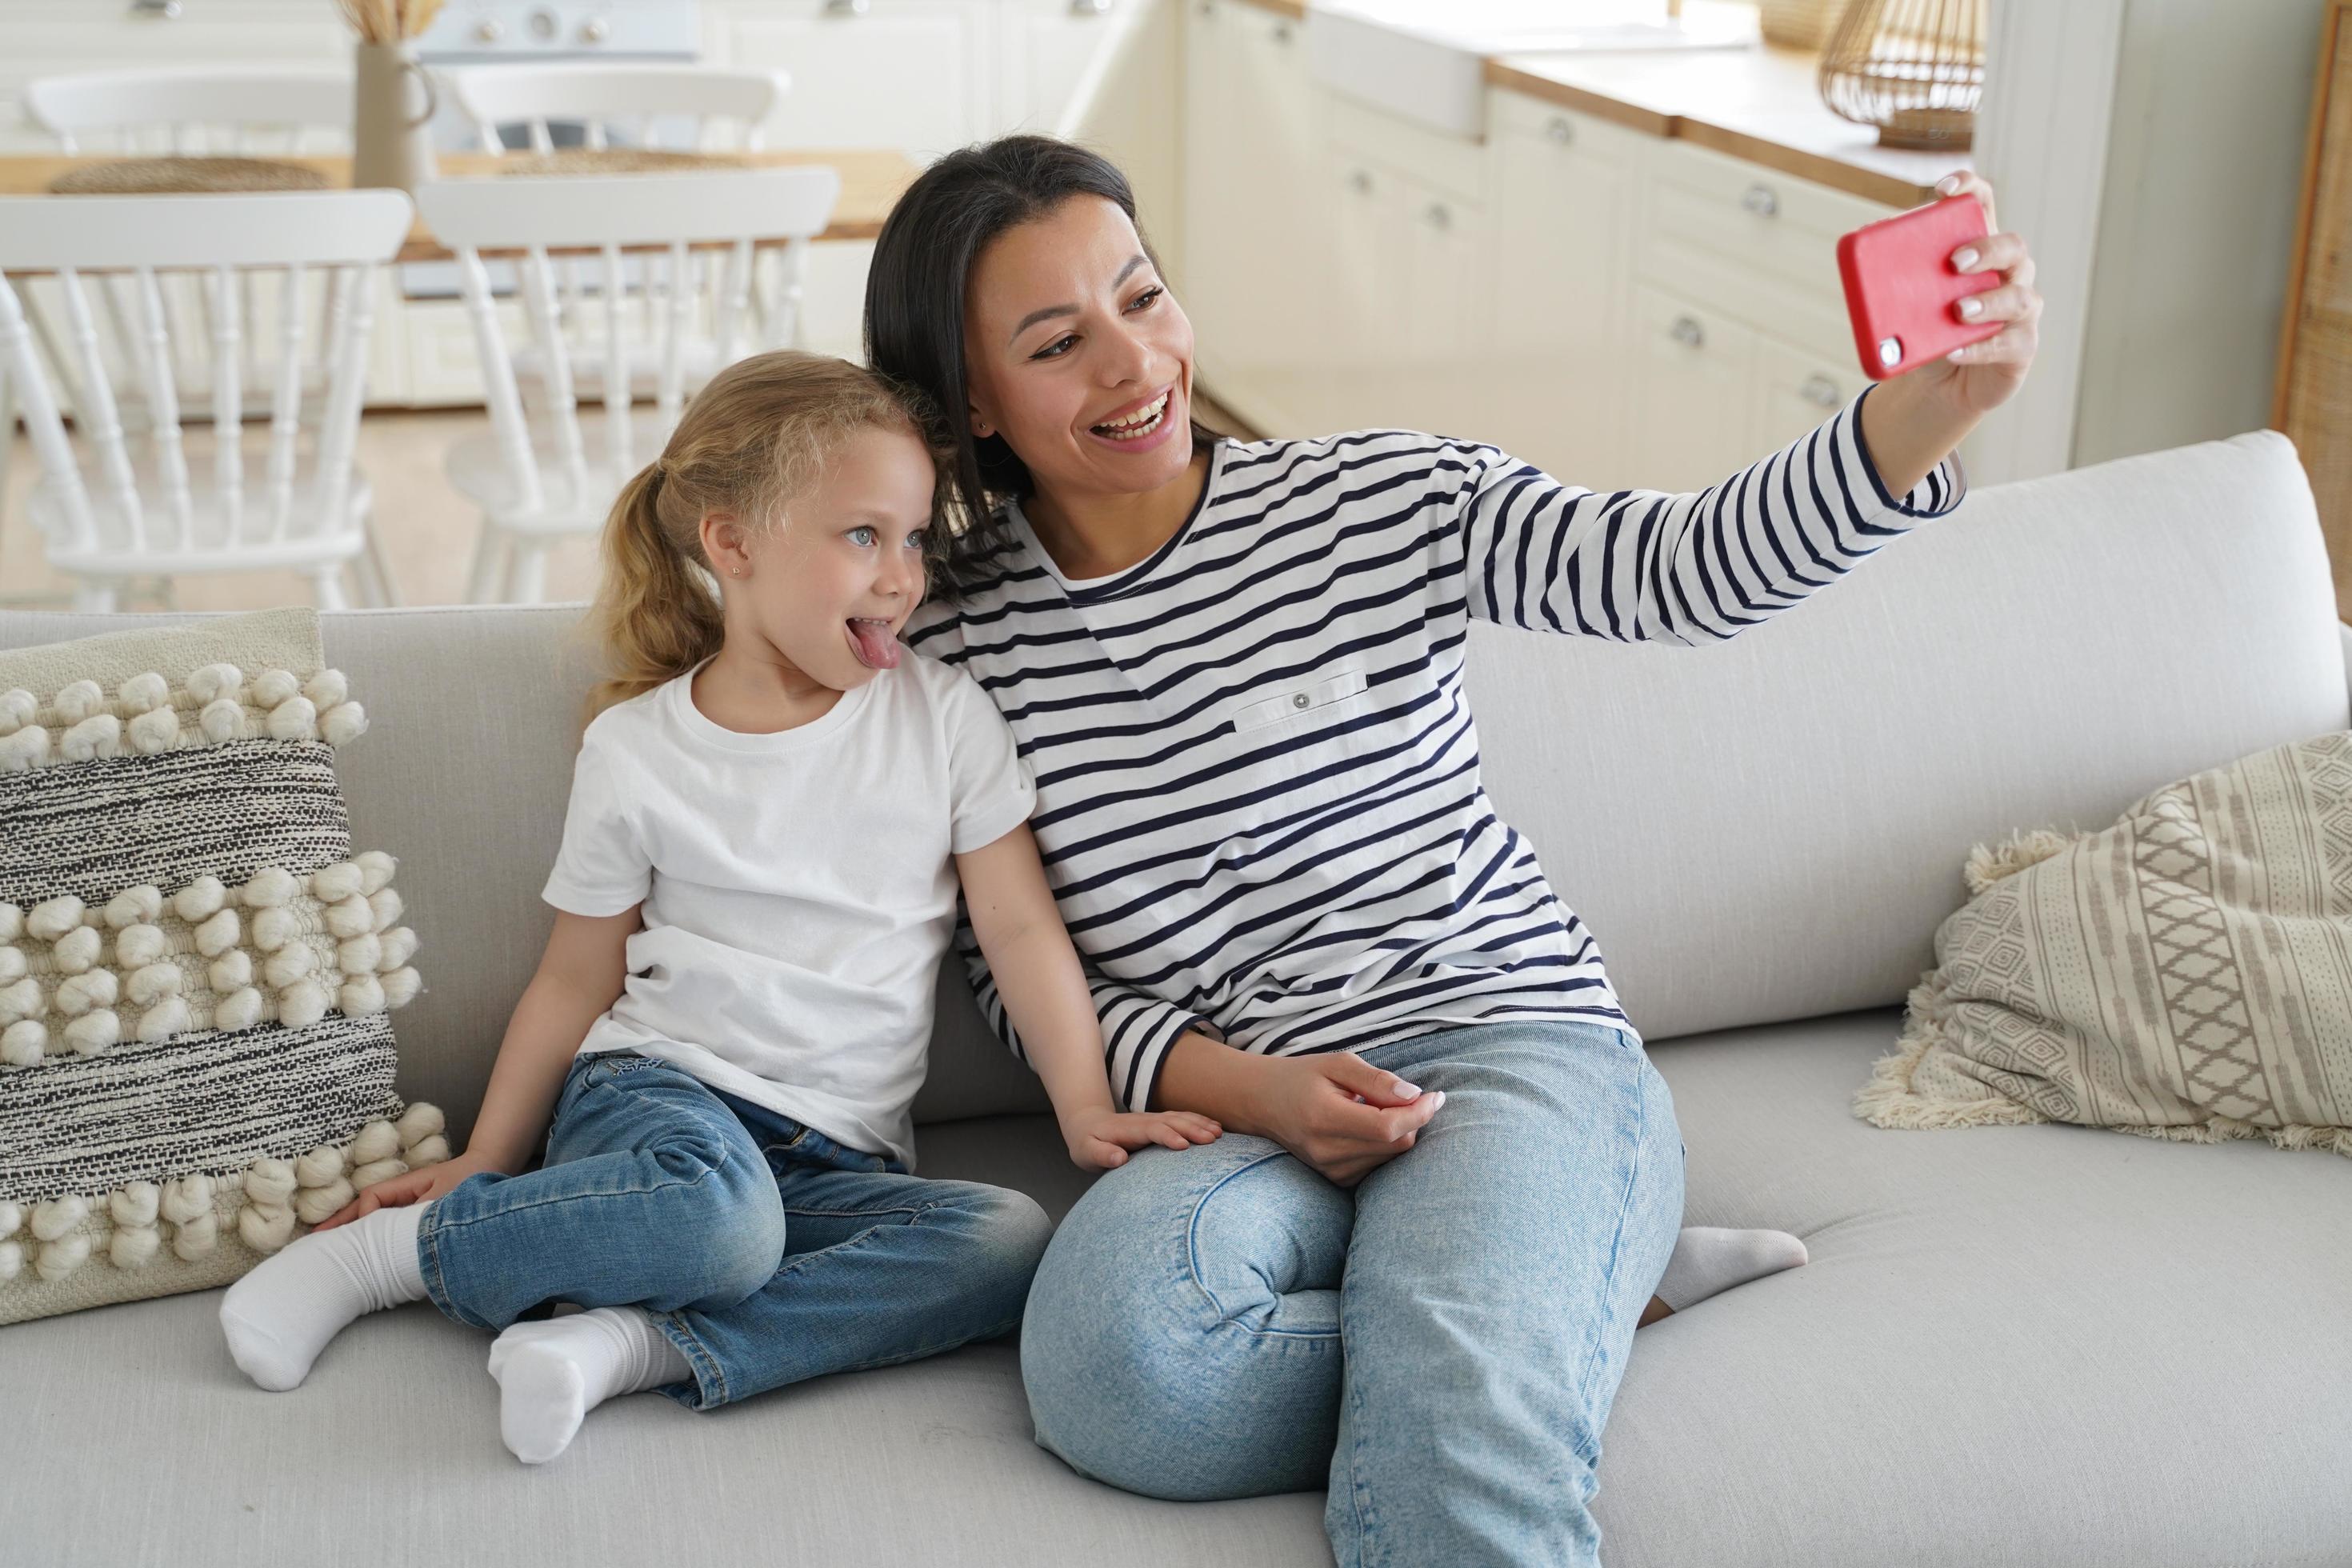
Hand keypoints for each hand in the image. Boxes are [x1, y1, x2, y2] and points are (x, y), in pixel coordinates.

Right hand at [311, 1148, 502, 1230]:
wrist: (488, 1167)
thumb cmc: (469, 1181)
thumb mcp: (446, 1198)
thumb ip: (420, 1212)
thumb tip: (392, 1229)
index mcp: (404, 1185)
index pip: (372, 1199)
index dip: (364, 1216)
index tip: (363, 1235)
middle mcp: (399, 1193)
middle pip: (362, 1208)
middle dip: (338, 1224)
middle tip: (312, 1243)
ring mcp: (403, 1202)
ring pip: (369, 1215)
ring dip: (348, 1228)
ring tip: (322, 1245)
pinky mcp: (410, 1213)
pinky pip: (383, 1222)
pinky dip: (366, 1231)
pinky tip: (353, 1245)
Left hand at [1063, 1106, 1222, 1170]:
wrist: (1088, 1125)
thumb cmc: (1088, 1143)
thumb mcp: (1086, 1152)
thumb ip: (1101, 1155)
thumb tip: (1117, 1159)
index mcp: (1128, 1129)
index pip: (1152, 1130)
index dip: (1167, 1136)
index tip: (1184, 1146)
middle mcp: (1144, 1121)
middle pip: (1172, 1121)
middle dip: (1192, 1128)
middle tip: (1213, 1139)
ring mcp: (1153, 1120)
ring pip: (1180, 1117)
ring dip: (1200, 1123)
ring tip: (1219, 1133)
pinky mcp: (1160, 1123)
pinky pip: (1182, 1119)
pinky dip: (1199, 1121)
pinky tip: (1215, 1128)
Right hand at [1256, 1053, 1443, 1187]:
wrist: (1261, 1104)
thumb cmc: (1301, 1077)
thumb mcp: (1337, 1064)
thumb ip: (1376, 1080)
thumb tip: (1414, 1094)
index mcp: (1324, 1118)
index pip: (1387, 1127)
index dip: (1419, 1112)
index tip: (1437, 1096)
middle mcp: (1327, 1151)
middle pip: (1396, 1144)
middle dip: (1413, 1119)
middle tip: (1408, 1095)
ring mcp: (1331, 1170)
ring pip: (1391, 1156)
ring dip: (1399, 1131)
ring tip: (1375, 1108)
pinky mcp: (1336, 1180)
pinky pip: (1379, 1165)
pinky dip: (1385, 1145)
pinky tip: (1367, 1126)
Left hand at [1911, 170, 2040, 417]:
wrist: (1940, 384)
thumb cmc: (1928, 331)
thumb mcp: (1906, 302)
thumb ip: (1892, 275)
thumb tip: (1863, 244)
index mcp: (1978, 248)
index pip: (1983, 204)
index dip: (1969, 190)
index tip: (1944, 189)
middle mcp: (2009, 273)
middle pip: (2012, 247)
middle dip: (1985, 250)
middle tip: (1954, 261)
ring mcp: (2020, 310)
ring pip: (2019, 297)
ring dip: (1987, 302)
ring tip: (1958, 310)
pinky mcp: (2021, 347)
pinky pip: (2009, 344)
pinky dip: (1980, 348)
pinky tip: (1955, 351)